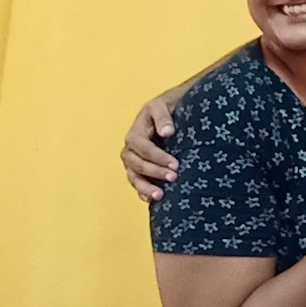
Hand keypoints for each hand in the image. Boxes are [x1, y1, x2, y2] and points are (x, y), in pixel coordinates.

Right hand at [123, 87, 183, 201]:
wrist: (165, 113)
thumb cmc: (164, 109)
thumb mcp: (162, 106)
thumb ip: (163, 118)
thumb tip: (167, 132)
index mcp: (135, 133)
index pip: (143, 148)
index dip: (158, 157)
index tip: (175, 164)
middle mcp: (130, 149)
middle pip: (137, 164)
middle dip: (155, 172)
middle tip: (173, 177)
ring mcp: (133, 161)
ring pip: (133, 176)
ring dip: (146, 187)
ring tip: (160, 196)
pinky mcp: (138, 170)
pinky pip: (136, 183)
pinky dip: (142, 192)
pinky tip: (152, 200)